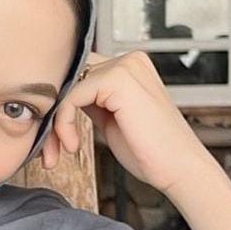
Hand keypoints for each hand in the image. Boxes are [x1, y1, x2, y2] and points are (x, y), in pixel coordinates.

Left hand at [40, 50, 215, 204]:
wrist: (179, 169)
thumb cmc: (150, 152)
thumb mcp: (113, 120)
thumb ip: (94, 102)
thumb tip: (64, 97)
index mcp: (131, 67)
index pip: (80, 74)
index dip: (61, 105)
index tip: (54, 141)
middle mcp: (129, 60)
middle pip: (72, 77)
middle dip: (54, 114)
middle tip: (51, 151)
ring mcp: (126, 66)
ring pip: (68, 87)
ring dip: (56, 123)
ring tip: (62, 151)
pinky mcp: (119, 80)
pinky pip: (73, 96)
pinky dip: (64, 122)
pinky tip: (73, 145)